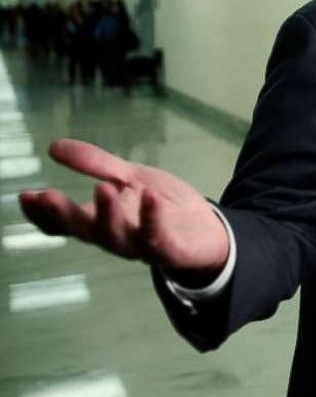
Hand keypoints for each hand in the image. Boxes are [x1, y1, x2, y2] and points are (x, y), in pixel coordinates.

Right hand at [19, 139, 228, 277]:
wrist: (208, 230)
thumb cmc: (162, 206)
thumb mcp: (129, 178)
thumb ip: (96, 164)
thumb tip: (53, 146)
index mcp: (102, 221)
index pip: (65, 223)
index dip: (44, 213)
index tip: (26, 196)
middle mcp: (116, 237)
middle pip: (84, 230)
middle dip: (65, 215)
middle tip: (47, 197)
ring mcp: (142, 246)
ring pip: (117, 237)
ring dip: (107, 214)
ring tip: (102, 187)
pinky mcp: (170, 250)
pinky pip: (158, 238)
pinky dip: (152, 218)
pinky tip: (150, 196)